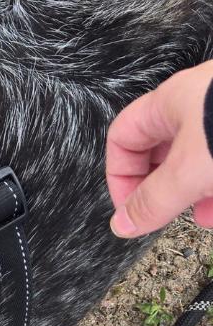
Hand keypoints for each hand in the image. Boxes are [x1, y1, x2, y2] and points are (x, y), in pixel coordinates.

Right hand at [105, 60, 212, 237]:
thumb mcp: (189, 171)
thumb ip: (153, 201)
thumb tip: (124, 223)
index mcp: (172, 102)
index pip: (124, 137)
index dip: (120, 175)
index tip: (132, 209)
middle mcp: (201, 105)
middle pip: (166, 151)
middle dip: (167, 189)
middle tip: (170, 214)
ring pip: (202, 159)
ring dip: (200, 193)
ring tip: (210, 215)